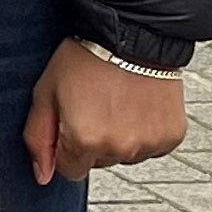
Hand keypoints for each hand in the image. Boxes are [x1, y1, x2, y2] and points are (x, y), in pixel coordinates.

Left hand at [25, 41, 186, 182]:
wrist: (133, 35)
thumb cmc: (84, 60)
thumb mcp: (46, 94)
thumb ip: (39, 139)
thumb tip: (43, 175)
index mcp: (85, 141)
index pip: (71, 171)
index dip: (67, 148)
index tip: (72, 123)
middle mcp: (119, 148)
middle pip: (99, 163)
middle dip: (92, 142)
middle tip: (95, 105)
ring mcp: (149, 143)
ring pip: (126, 156)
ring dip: (120, 138)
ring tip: (118, 103)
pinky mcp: (172, 135)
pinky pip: (152, 148)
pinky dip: (145, 133)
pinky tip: (138, 107)